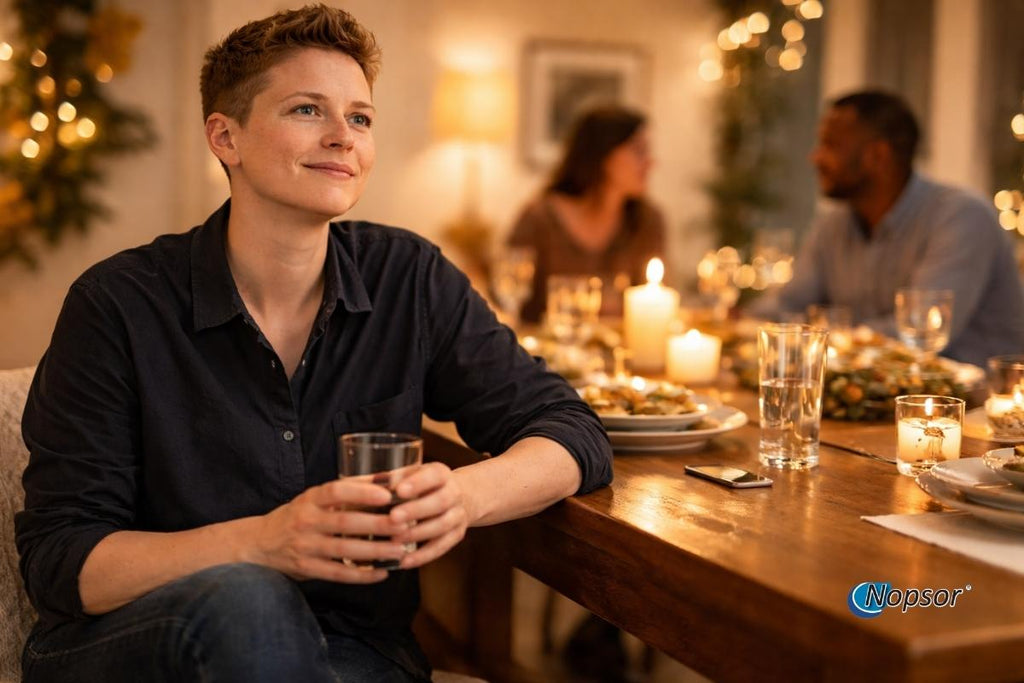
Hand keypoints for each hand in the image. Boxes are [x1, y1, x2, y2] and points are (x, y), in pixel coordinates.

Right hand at [249, 479, 410, 583]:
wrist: (260, 544)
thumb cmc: (298, 516)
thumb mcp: (315, 498)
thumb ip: (347, 491)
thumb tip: (387, 479)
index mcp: (310, 499)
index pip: (336, 491)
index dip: (361, 491)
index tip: (386, 494)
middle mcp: (306, 521)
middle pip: (345, 522)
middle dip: (377, 524)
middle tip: (404, 525)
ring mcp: (305, 546)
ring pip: (344, 550)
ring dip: (374, 551)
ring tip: (400, 551)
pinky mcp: (306, 569)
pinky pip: (337, 573)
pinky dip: (361, 575)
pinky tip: (382, 574)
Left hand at [388, 462, 470, 569]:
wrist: (462, 495)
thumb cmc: (425, 484)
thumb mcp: (413, 474)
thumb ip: (395, 478)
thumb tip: (374, 482)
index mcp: (441, 473)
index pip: (434, 475)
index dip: (418, 483)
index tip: (399, 491)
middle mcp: (454, 492)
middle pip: (440, 501)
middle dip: (416, 510)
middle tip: (393, 517)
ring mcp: (458, 515)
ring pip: (442, 525)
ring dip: (418, 534)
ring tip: (395, 540)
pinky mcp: (457, 534)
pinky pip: (441, 547)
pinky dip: (423, 556)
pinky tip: (404, 561)